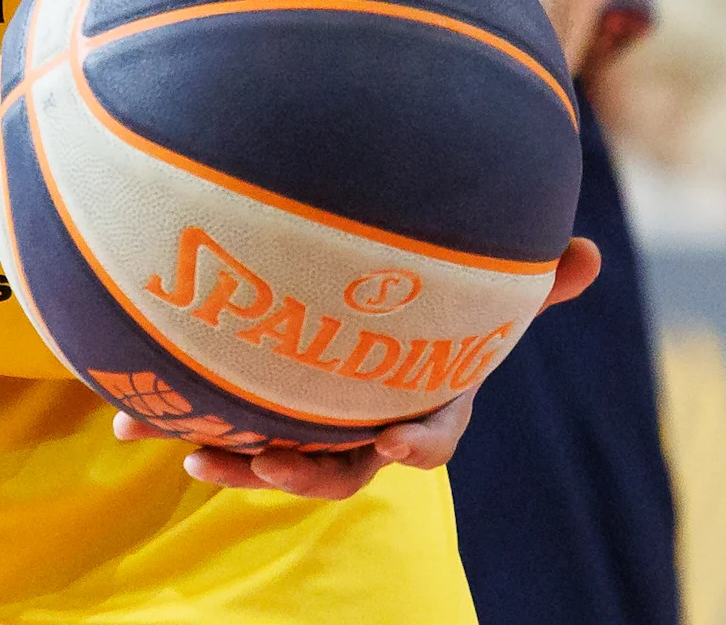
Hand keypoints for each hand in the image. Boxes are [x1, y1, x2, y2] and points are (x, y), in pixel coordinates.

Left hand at [120, 238, 604, 498]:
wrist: (367, 317)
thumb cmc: (435, 308)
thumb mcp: (482, 290)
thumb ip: (532, 281)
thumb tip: (595, 254)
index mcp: (420, 403)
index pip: (430, 439)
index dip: (416, 444)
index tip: (395, 438)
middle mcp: (363, 425)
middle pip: (341, 470)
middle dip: (306, 473)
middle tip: (272, 462)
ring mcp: (310, 422)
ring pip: (278, 461)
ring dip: (239, 464)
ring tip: (198, 460)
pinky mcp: (260, 408)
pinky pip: (223, 428)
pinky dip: (180, 426)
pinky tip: (130, 425)